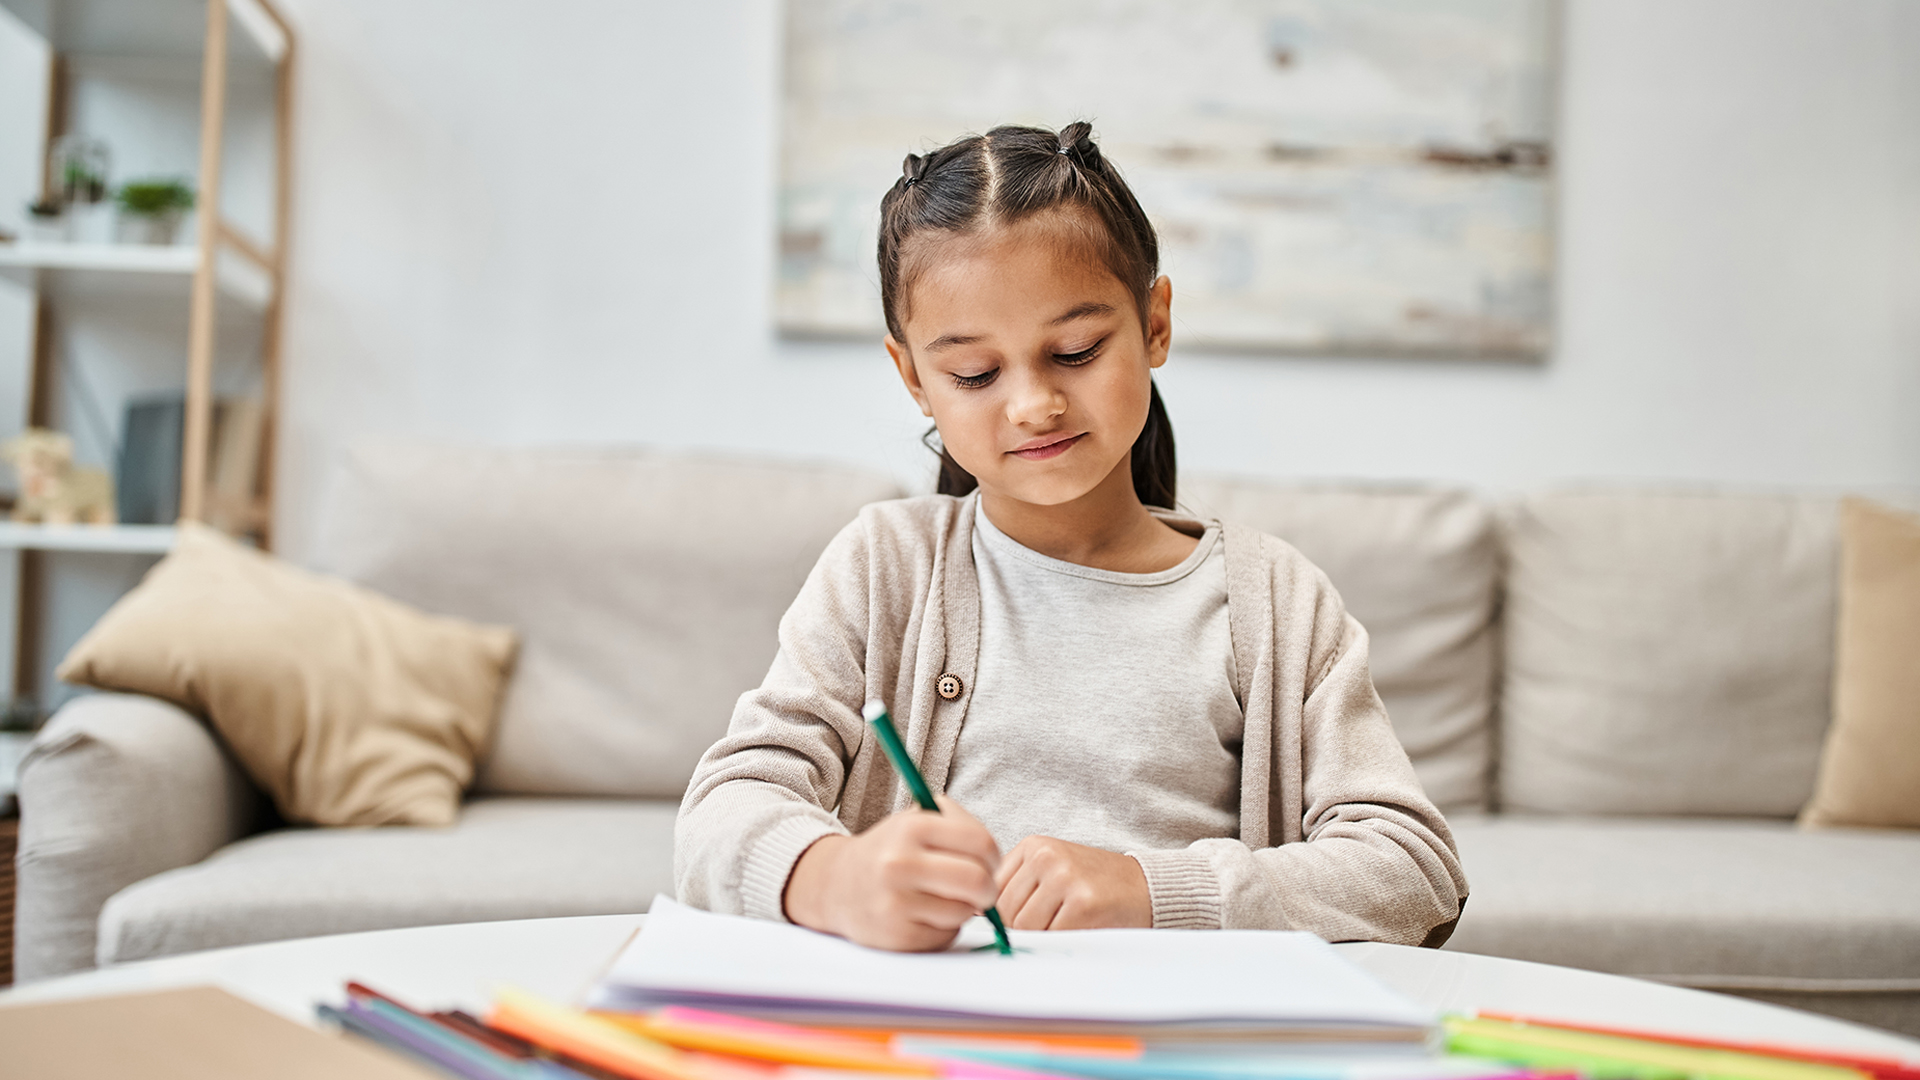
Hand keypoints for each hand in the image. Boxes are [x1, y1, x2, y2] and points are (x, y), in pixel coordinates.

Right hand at [783, 795, 1000, 950]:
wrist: (836, 885)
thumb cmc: (890, 851)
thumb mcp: (917, 820)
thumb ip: (960, 828)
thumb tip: (995, 861)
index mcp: (912, 827)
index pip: (981, 843)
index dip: (993, 857)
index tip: (987, 863)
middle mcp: (900, 863)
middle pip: (977, 882)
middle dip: (987, 889)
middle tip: (980, 890)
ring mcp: (896, 902)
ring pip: (963, 912)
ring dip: (962, 909)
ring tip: (939, 898)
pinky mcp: (896, 935)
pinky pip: (945, 935)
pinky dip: (943, 928)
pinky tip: (922, 915)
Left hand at [994, 835, 1152, 929]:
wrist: (1146, 887)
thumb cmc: (1094, 885)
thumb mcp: (1052, 871)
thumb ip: (1018, 888)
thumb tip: (977, 918)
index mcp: (1033, 846)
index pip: (992, 891)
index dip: (1003, 915)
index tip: (1024, 921)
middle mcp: (1046, 856)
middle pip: (1006, 911)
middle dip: (1022, 930)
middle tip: (1050, 927)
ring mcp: (1064, 877)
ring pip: (1024, 928)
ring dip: (1042, 937)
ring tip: (1066, 926)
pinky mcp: (1082, 902)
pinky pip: (1050, 937)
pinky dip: (1060, 943)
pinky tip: (1079, 930)